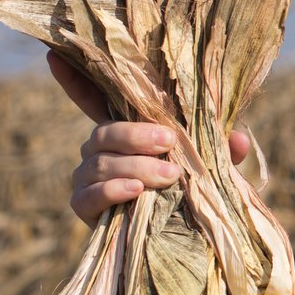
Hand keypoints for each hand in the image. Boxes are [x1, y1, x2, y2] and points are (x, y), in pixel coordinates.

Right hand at [50, 52, 251, 226]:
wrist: (184, 240)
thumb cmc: (193, 191)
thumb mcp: (211, 168)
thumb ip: (221, 150)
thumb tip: (239, 141)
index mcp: (127, 131)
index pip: (95, 100)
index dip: (73, 78)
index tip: (54, 54)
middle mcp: (101, 150)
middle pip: (103, 132)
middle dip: (135, 135)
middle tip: (169, 143)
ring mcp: (89, 178)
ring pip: (100, 162)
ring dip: (136, 166)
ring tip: (169, 177)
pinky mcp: (85, 207)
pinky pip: (89, 195)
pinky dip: (113, 190)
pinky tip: (136, 191)